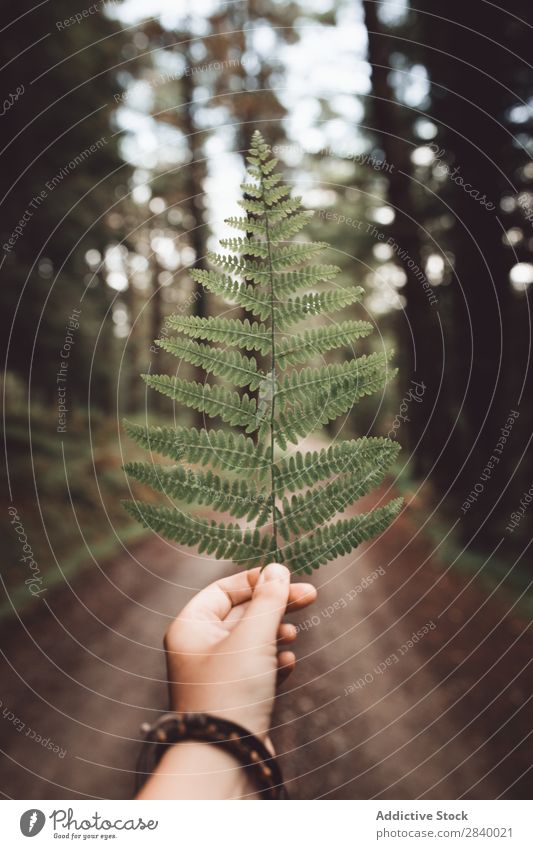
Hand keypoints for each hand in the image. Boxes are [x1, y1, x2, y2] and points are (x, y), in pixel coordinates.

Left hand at [164, 563, 316, 743]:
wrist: (224, 759)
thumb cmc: (229, 692)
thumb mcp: (252, 638)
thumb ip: (268, 600)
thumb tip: (277, 568)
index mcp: (190, 628)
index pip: (223, 590)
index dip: (256, 581)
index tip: (286, 577)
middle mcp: (199, 649)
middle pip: (241, 613)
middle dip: (274, 606)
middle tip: (310, 596)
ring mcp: (217, 676)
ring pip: (251, 641)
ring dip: (275, 633)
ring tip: (292, 636)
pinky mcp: (235, 698)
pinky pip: (256, 669)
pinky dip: (274, 662)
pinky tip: (288, 663)